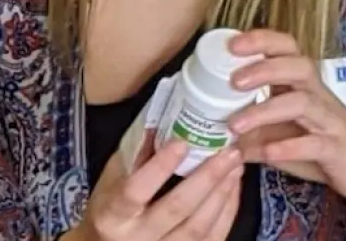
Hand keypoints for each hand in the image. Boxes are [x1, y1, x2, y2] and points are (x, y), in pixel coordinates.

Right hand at [67, 140, 243, 240]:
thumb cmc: (110, 210)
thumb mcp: (113, 179)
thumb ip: (137, 153)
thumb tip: (166, 117)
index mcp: (112, 215)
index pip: (135, 191)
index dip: (159, 167)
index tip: (182, 142)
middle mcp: (136, 239)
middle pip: (176, 209)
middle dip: (207, 178)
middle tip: (228, 152)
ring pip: (198, 228)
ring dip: (222, 194)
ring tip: (235, 166)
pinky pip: (212, 239)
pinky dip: (227, 212)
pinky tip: (233, 189)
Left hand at [226, 29, 345, 203]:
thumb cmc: (324, 141)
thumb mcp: (285, 132)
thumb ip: (254, 128)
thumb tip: (213, 130)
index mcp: (303, 84)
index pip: (286, 49)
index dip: (261, 41)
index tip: (231, 45)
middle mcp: (318, 95)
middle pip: (297, 67)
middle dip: (264, 68)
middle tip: (233, 81)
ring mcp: (329, 120)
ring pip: (301, 104)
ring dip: (265, 111)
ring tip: (236, 125)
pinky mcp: (337, 148)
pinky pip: (314, 143)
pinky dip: (288, 147)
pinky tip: (265, 152)